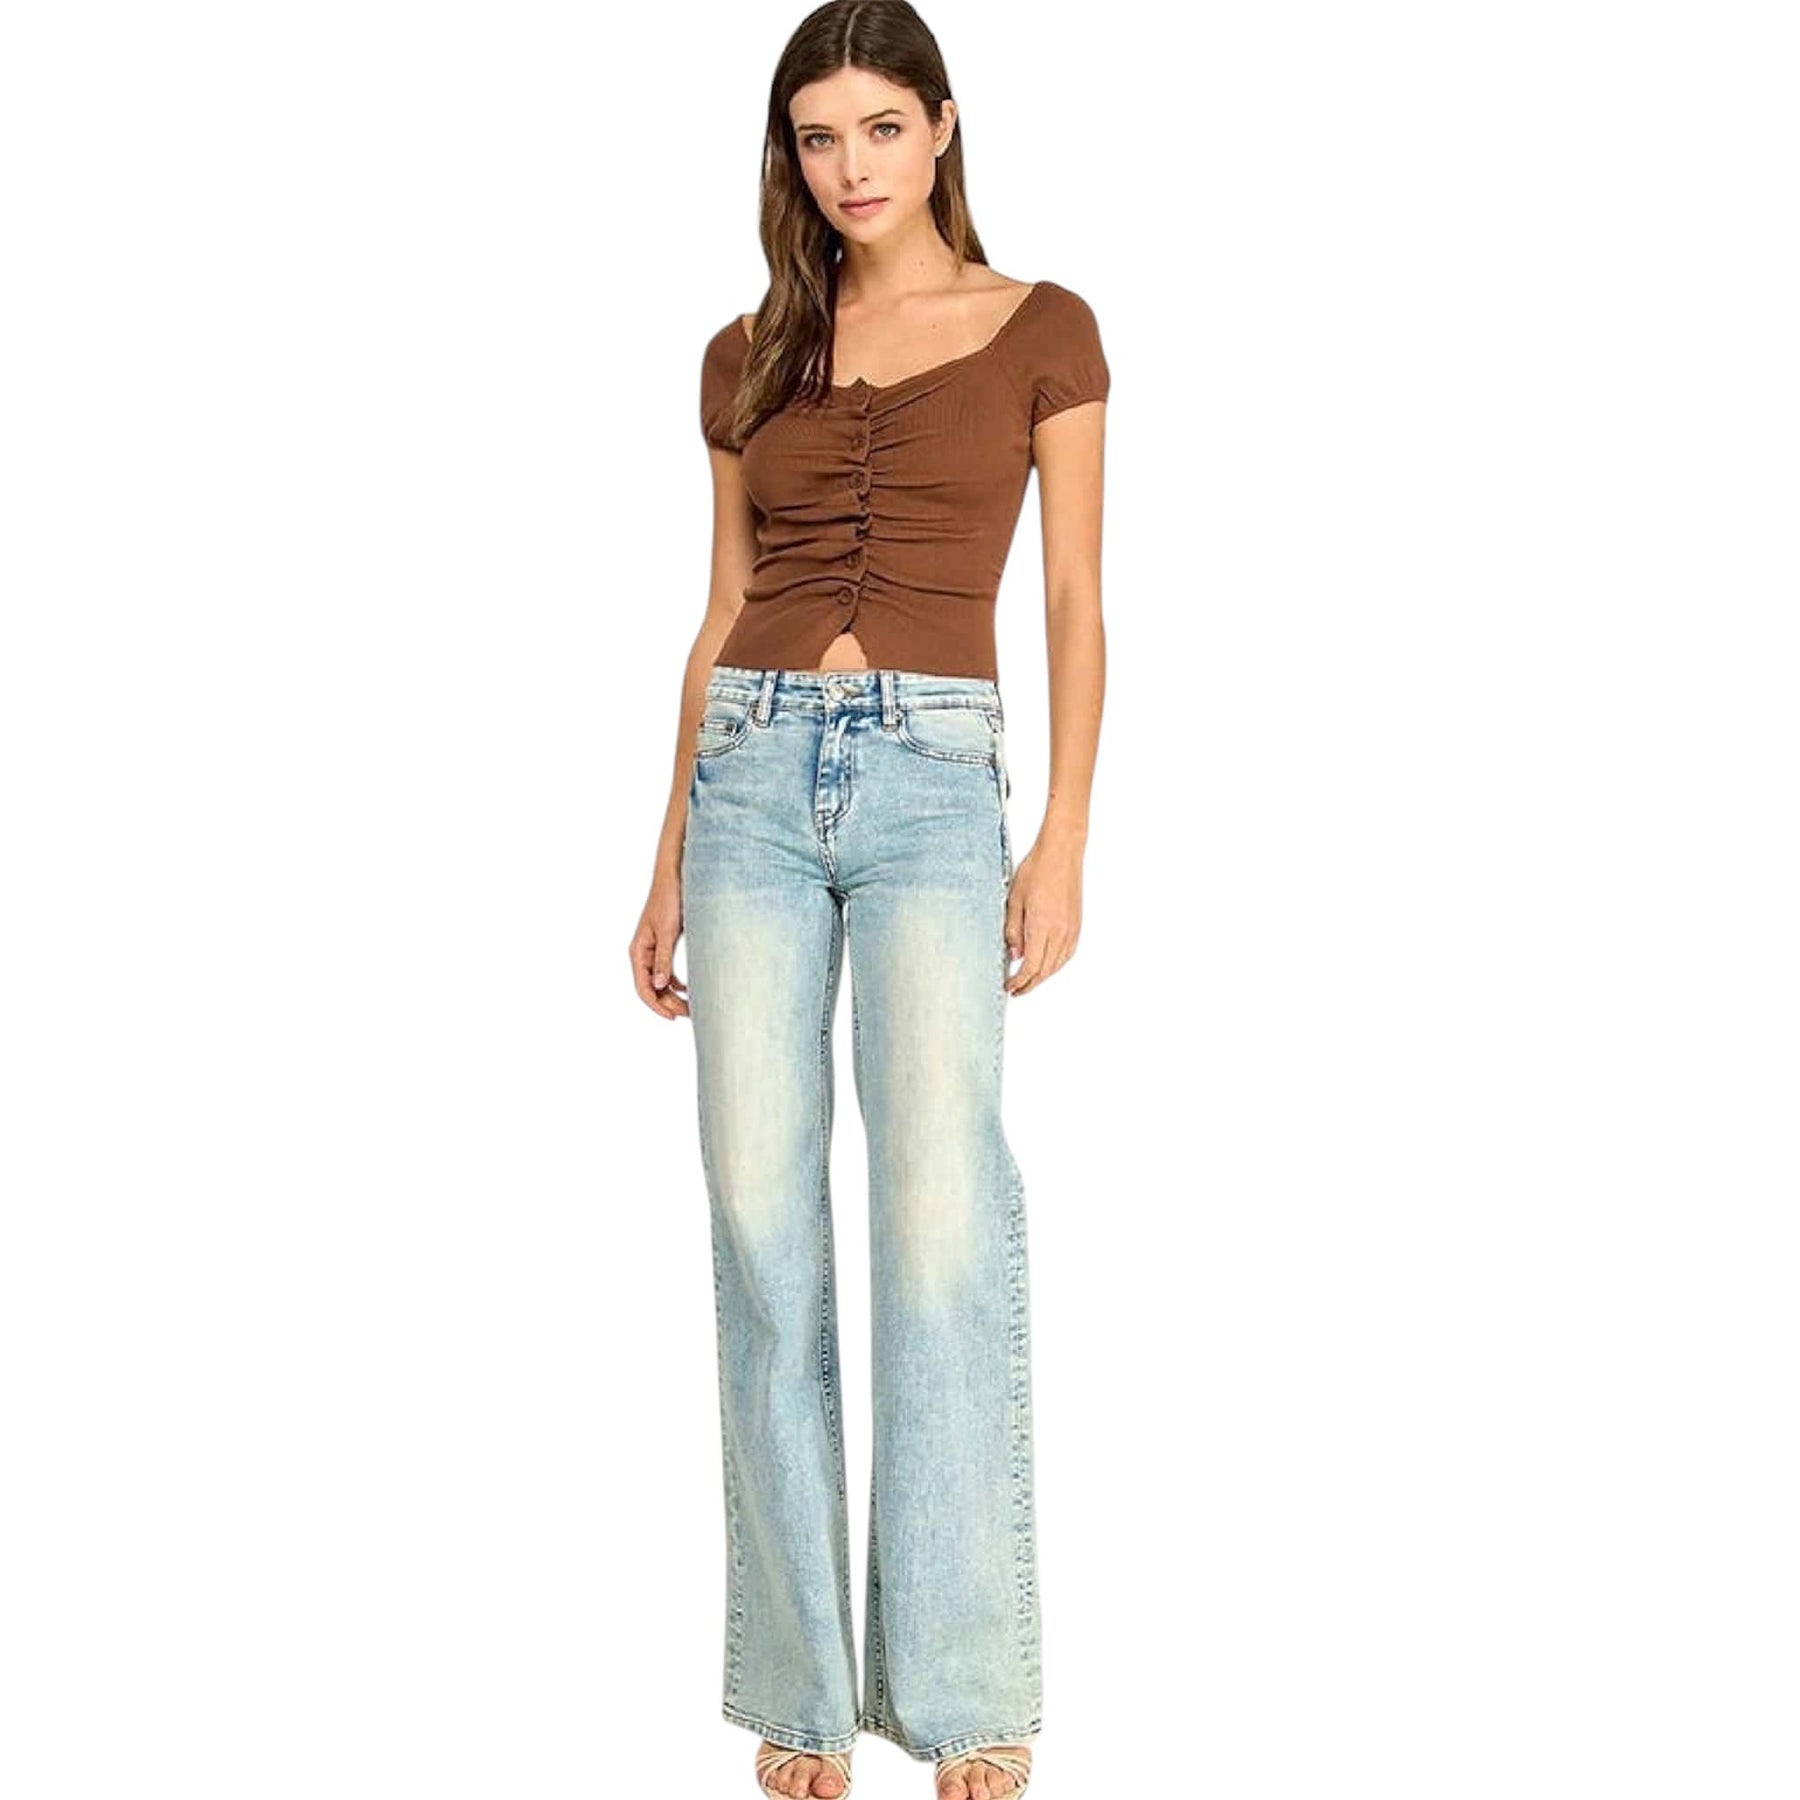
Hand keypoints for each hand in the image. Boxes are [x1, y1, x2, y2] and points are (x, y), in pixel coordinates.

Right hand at [630, 866, 689, 1018]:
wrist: (675, 878)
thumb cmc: (669, 900)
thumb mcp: (667, 932)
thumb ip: (662, 959)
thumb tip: (658, 985)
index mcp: (639, 951)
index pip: (643, 988)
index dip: (657, 1005)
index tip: (672, 1017)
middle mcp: (643, 953)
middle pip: (653, 988)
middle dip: (669, 1003)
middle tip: (689, 1014)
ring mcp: (653, 950)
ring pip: (660, 981)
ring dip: (673, 995)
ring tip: (691, 1006)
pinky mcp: (664, 945)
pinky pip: (666, 971)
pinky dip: (676, 983)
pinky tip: (689, 989)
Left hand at [1003, 829, 1083, 995]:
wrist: (1061, 853)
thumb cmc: (1036, 870)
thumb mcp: (1014, 900)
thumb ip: (1013, 930)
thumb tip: (1015, 954)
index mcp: (1042, 927)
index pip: (1031, 967)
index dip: (1019, 981)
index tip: (1008, 987)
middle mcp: (1060, 932)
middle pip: (1045, 970)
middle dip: (1030, 984)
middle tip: (1015, 990)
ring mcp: (1071, 929)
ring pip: (1058, 965)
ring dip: (1043, 976)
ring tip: (1028, 981)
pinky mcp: (1077, 924)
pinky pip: (1067, 953)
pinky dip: (1056, 965)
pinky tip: (1047, 965)